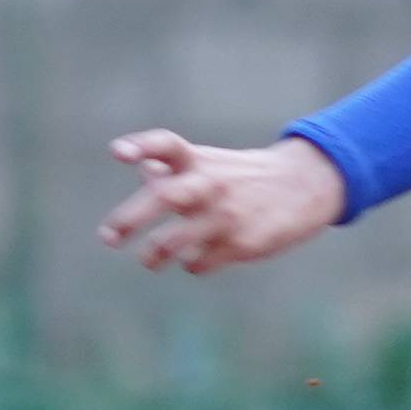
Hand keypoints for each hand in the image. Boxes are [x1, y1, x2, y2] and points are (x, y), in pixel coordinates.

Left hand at [100, 128, 345, 276]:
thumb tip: (141, 168)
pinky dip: (191, 264)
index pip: (166, 145)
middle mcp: (209, 184)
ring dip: (153, 254)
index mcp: (199, 161)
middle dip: (129, 218)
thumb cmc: (243, 175)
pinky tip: (195, 260)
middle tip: (108, 237)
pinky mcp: (242, 244)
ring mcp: (225, 216)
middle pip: (164, 197)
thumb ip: (174, 166)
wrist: (303, 187)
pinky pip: (199, 263)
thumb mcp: (210, 162)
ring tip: (148, 260)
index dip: (141, 147)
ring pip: (176, 240)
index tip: (117, 153)